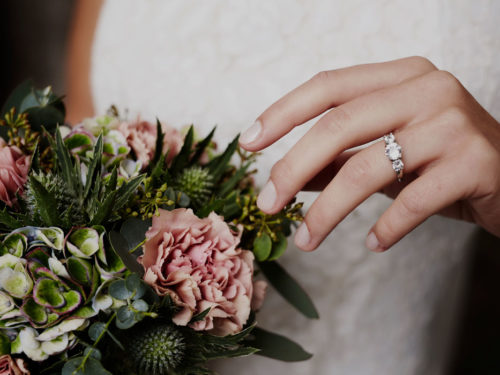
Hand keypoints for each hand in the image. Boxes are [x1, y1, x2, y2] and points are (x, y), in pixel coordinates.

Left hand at [238, 56, 499, 251]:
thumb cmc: (442, 162)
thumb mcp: (386, 154)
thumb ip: (338, 160)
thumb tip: (287, 179)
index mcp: (401, 76)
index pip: (327, 86)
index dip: (282, 113)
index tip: (249, 143)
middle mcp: (427, 89)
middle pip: (338, 126)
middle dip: (293, 169)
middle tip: (269, 204)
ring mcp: (453, 123)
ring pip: (368, 168)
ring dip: (328, 211)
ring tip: (306, 240)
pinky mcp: (475, 163)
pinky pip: (413, 201)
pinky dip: (386, 228)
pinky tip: (372, 244)